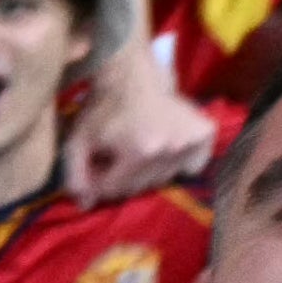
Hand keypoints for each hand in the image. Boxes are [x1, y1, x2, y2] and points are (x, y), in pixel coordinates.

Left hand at [65, 41, 222, 201]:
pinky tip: (166, 149)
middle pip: (141, 186)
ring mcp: (191, 141)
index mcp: (140, 152)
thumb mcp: (77, 141)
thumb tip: (86, 205)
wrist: (132, 76)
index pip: (115, 188)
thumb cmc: (102, 109)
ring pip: (164, 178)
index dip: (100, 180)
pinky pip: (194, 165)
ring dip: (148, 172)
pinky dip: (181, 164)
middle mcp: (170, 149)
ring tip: (139, 150)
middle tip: (117, 157)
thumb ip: (75, 175)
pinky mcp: (206, 134)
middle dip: (123, 177)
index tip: (97, 166)